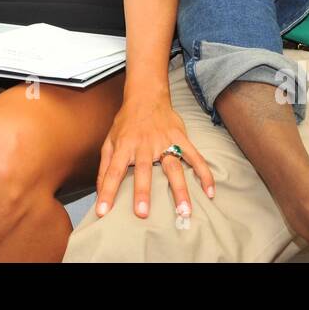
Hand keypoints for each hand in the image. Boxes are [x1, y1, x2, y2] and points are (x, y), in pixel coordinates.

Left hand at [94, 92, 214, 218]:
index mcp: (124, 146)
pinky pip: (195, 157)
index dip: (108, 192)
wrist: (146, 96)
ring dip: (179, 190)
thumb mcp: (109, 141)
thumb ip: (105, 167)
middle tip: (143, 213)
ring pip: (173, 167)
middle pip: (143, 170)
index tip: (103, 211)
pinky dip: (204, 173)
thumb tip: (99, 192)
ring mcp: (165, 142)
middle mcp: (144, 145)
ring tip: (184, 211)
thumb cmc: (126, 123)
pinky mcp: (181, 139)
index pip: (113, 172)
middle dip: (142, 191)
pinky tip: (209, 191)